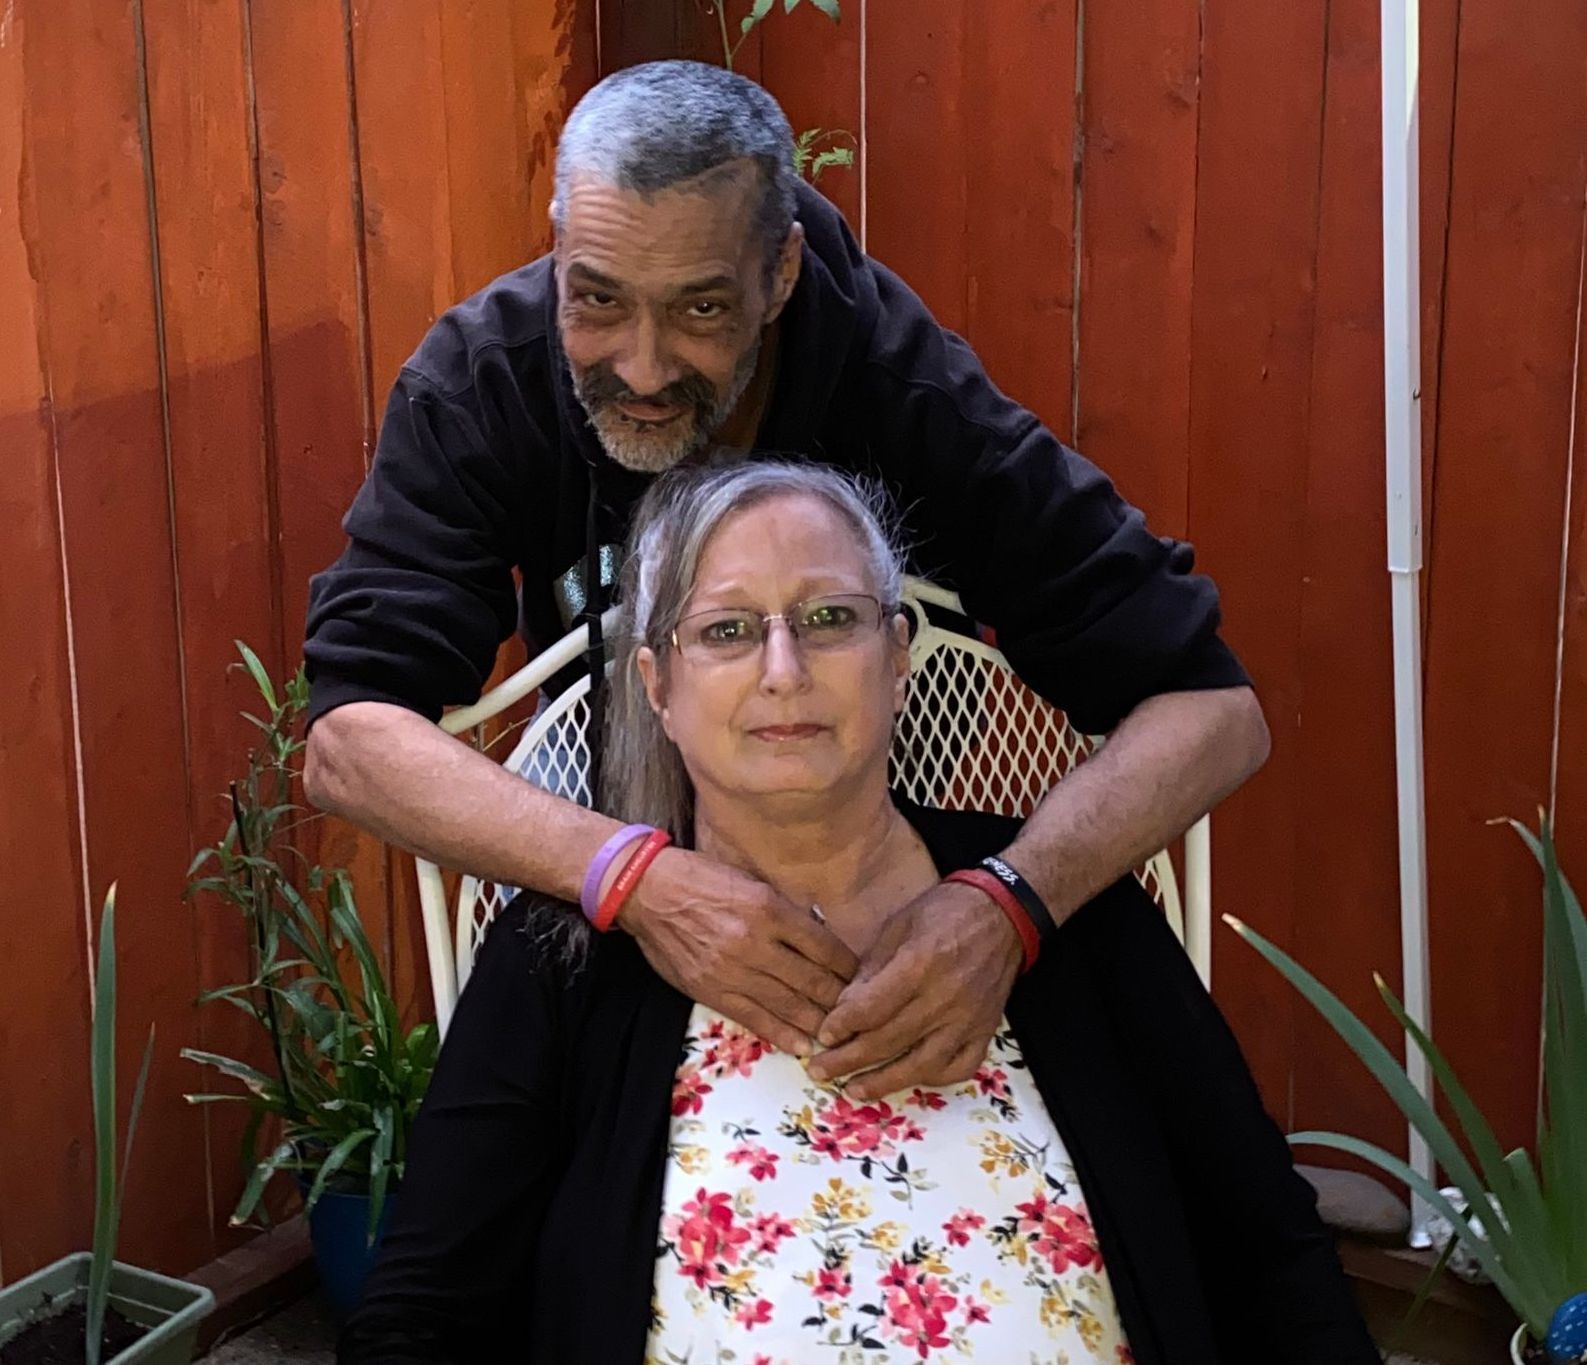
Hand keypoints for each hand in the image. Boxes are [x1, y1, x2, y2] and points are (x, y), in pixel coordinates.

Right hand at [617, 846, 860, 1056]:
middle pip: (812, 979)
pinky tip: (802, 1045)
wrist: (646, 891)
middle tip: (862, 1014)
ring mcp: (732, 969)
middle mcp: (755, 941)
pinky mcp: (711, 990)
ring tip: (840, 1036)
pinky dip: (781, 1034)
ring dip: (817, 1022)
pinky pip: (754, 1018)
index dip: (849, 967)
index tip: (864, 979)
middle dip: (841, 1000)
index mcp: (769, 908)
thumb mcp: (751, 881)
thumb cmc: (701, 878)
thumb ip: (784, 910)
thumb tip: (819, 937)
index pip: (824, 946)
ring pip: (788, 1003)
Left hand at [805, 880, 1022, 1099]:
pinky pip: (958, 1068)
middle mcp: (946, 998)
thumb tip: (844, 1009)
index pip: (872, 1009)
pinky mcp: (986, 1031)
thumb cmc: (944, 912)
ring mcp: (969, 1020)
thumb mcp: (899, 926)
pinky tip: (907, 1078)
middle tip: (820, 1070)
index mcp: (921, 964)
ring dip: (884, 1082)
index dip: (842, 1026)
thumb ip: (871, 969)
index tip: (823, 1036)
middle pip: (889, 1041)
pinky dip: (931, 1079)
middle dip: (848, 1060)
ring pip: (922, 1065)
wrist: (1003, 914)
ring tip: (853, 1090)